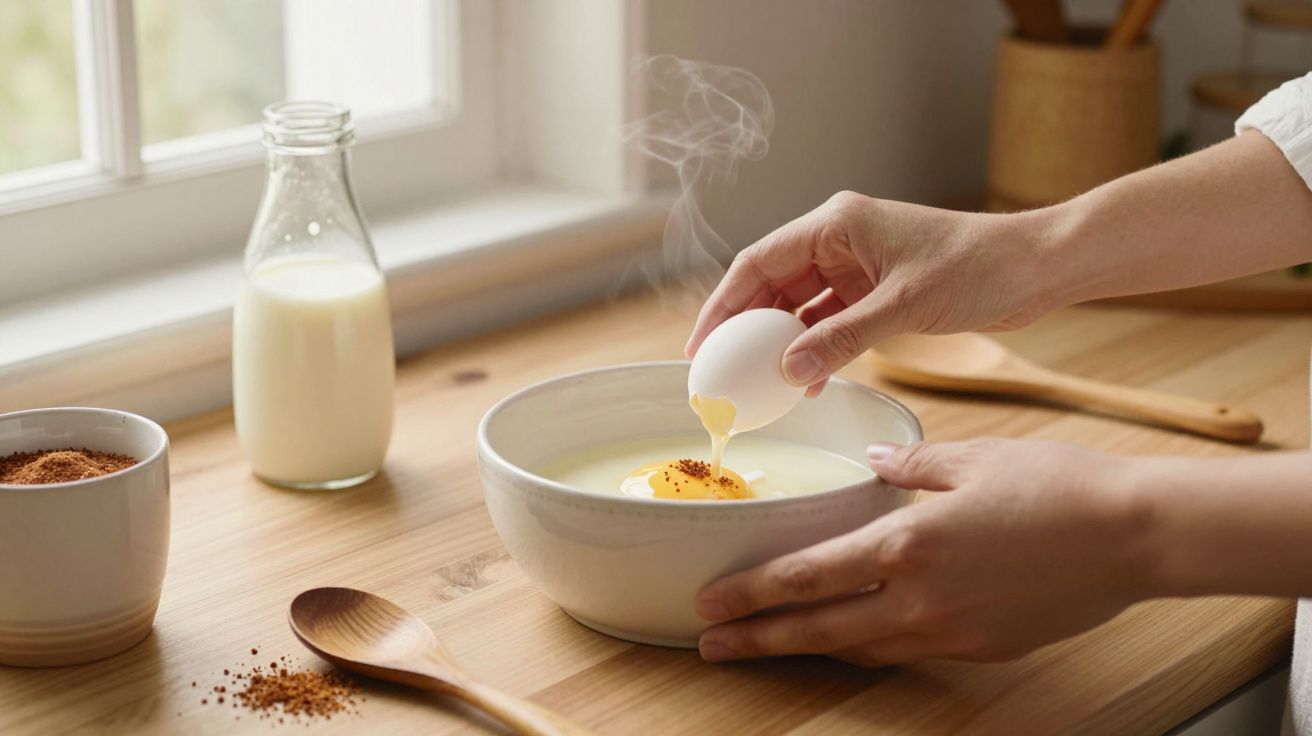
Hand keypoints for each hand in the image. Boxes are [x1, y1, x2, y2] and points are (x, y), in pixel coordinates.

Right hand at [684, 192, 1060, 392]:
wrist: (1035, 268)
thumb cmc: (976, 268)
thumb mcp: (902, 307)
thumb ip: (843, 339)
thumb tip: (789, 372)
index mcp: (835, 223)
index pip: (758, 262)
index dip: (722, 305)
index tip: (701, 346)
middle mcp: (839, 239)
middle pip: (771, 284)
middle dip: (744, 328)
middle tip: (720, 372)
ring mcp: (857, 265)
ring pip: (799, 305)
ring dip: (780, 342)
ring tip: (758, 384)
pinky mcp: (877, 290)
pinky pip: (830, 320)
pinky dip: (816, 348)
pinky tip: (807, 381)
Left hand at [694, 438, 1152, 665]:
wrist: (1134, 535)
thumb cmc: (1056, 485)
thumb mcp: (971, 457)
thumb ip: (907, 465)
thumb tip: (869, 466)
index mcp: (907, 543)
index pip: (807, 577)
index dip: (752, 593)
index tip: (712, 603)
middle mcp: (920, 598)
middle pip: (819, 629)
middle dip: (759, 640)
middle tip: (711, 646)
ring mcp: (952, 632)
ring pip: (861, 649)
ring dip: (811, 647)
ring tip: (770, 644)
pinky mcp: (982, 647)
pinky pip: (909, 651)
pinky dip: (872, 645)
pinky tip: (855, 636)